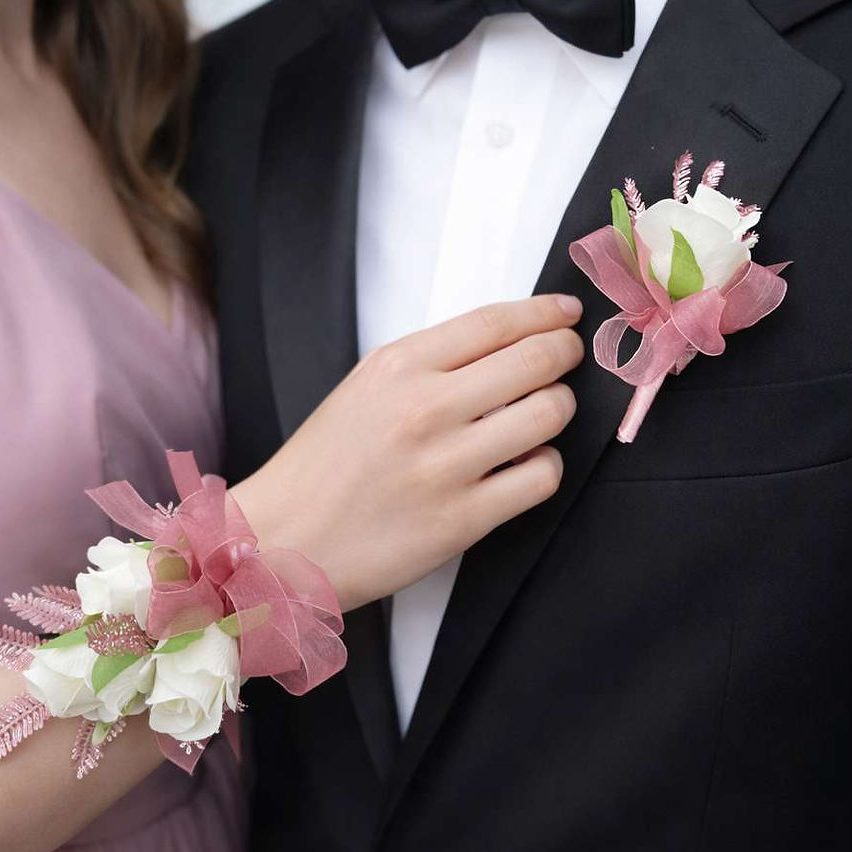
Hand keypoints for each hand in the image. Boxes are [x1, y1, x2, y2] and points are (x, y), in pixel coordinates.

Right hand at [231, 295, 583, 611]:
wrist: (281, 538)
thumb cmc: (321, 466)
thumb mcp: (362, 389)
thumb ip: (428, 364)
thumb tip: (507, 345)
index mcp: (397, 366)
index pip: (495, 322)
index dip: (545, 313)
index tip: (566, 314)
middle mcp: (424, 408)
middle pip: (536, 359)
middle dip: (567, 353)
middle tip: (570, 358)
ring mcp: (445, 465)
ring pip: (549, 414)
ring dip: (560, 407)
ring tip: (544, 413)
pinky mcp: (461, 519)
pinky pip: (540, 477)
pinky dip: (545, 465)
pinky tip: (526, 464)